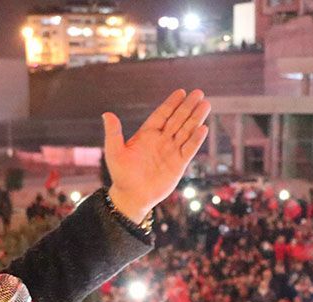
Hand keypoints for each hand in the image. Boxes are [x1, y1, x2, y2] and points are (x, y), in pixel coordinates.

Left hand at [103, 89, 210, 221]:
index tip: (181, 92)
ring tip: (206, 105)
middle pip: (177, 119)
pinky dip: (196, 140)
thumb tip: (107, 114)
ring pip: (186, 131)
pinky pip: (189, 149)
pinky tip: (203, 128)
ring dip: (195, 118)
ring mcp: (171, 151)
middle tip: (199, 93)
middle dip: (187, 106)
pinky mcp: (178, 164)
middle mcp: (161, 140)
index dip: (171, 103)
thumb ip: (113, 133)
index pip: (162, 114)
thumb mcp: (114, 153)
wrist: (132, 196)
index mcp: (146, 134)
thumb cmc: (121, 175)